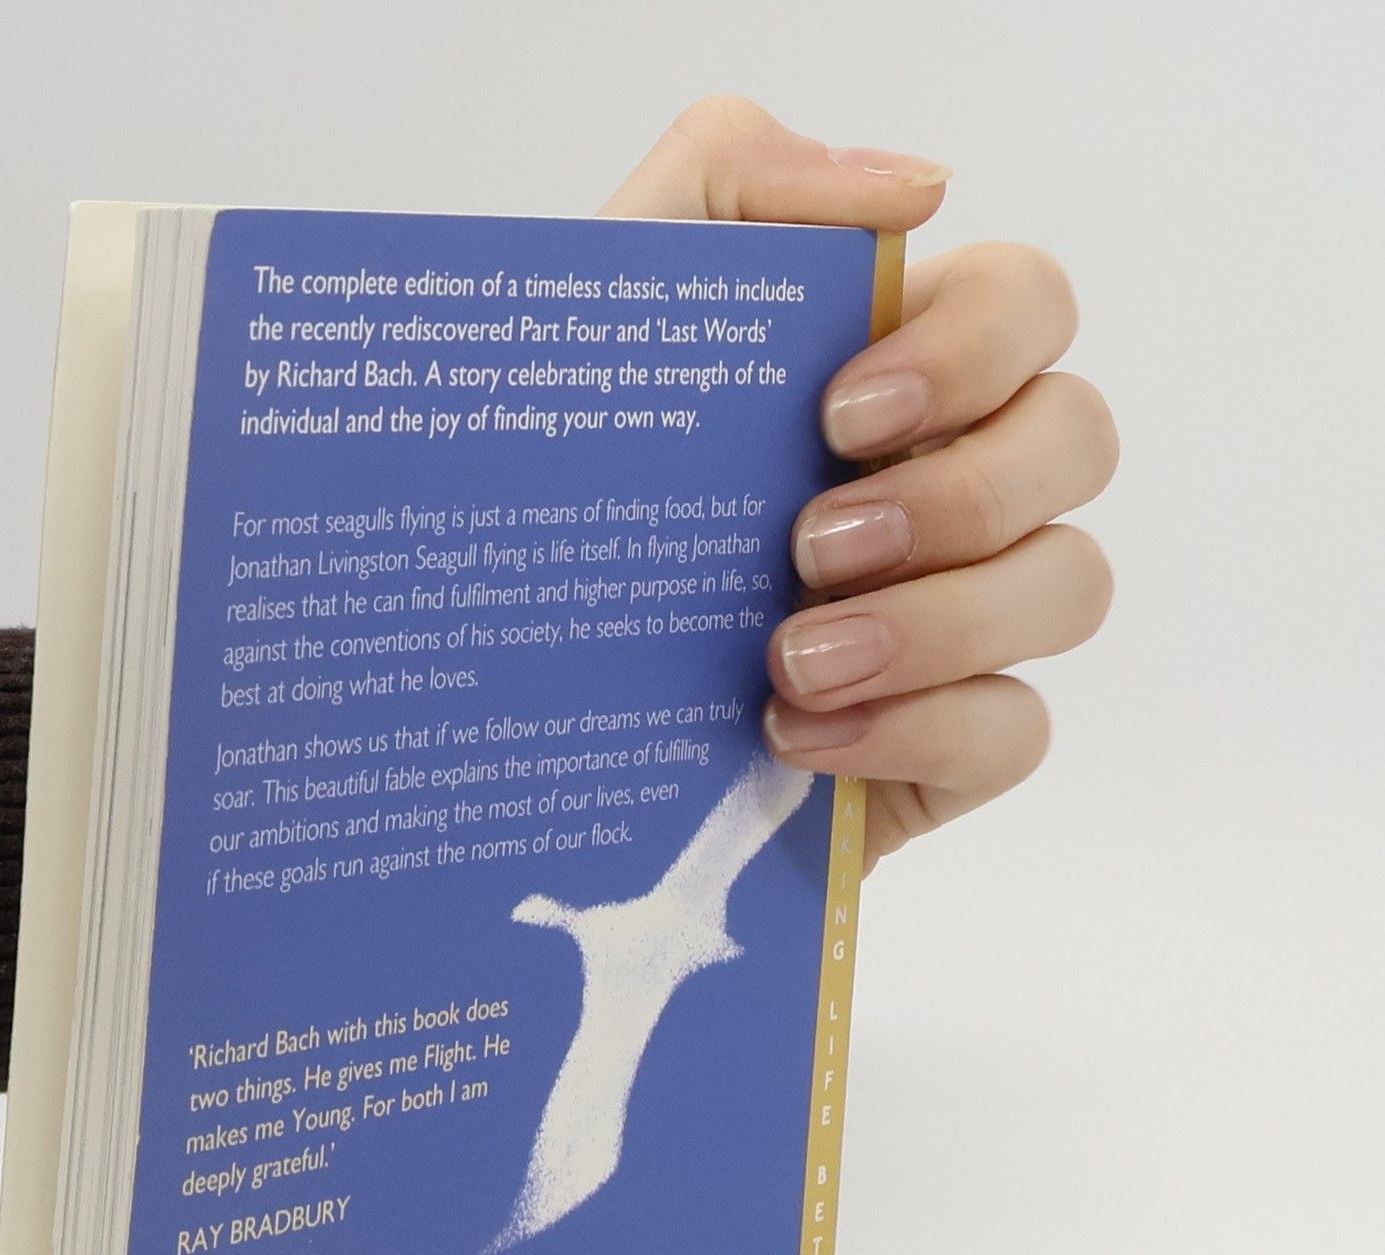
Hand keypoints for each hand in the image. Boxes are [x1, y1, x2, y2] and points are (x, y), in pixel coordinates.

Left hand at [602, 98, 1117, 868]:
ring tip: (791, 661)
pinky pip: (1018, 731)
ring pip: (1069, 585)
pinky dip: (919, 730)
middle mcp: (954, 478)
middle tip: (808, 548)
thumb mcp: (604, 309)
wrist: (510, 684)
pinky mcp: (946, 740)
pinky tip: (798, 735)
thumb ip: (727, 179)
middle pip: (1077, 438)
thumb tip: (914, 188)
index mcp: (895, 367)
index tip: (836, 414)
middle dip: (958, 493)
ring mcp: (965, 616)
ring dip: (941, 622)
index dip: (971, 347)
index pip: (1028, 304)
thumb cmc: (564, 487)